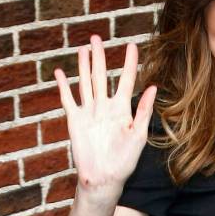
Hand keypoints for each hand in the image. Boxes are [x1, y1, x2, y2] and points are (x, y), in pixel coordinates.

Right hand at [55, 35, 156, 202]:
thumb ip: (143, 111)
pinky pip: (68, 99)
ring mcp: (89, 112)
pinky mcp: (75, 120)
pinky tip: (60, 72)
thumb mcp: (138, 135)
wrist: (104, 178)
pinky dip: (63, 86)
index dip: (129, 63)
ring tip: (83, 49)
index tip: (132, 46)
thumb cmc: (124, 161)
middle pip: (101, 76)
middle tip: (97, 37)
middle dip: (100, 57)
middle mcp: (105, 107)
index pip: (126, 80)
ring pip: (85, 83)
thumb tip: (154, 88)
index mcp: (122, 109)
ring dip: (83, 66)